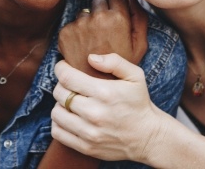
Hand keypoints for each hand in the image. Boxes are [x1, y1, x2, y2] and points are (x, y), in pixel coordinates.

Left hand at [51, 55, 166, 162]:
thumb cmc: (139, 103)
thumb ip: (114, 62)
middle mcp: (94, 113)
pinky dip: (58, 123)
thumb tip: (90, 58)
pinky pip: (58, 132)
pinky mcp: (86, 147)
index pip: (67, 78)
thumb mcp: (135, 76)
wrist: (148, 136)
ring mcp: (89, 132)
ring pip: (56, 113)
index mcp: (105, 92)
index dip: (60, 69)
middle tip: (69, 84)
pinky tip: (69, 117)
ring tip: (70, 101)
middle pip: (59, 94)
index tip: (63, 67)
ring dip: (60, 104)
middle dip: (61, 85)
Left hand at [59, 0, 147, 77]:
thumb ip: (139, 18)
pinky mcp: (65, 34)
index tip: (116, 12)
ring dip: (88, 22)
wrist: (99, 91)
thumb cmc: (122, 69)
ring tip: (94, 43)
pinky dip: (76, 34)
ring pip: (84, 13)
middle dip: (102, 10)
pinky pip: (71, 25)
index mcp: (118, 18)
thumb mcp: (139, 45)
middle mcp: (97, 18)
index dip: (116, 1)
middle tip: (105, 31)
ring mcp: (79, 26)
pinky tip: (82, 49)